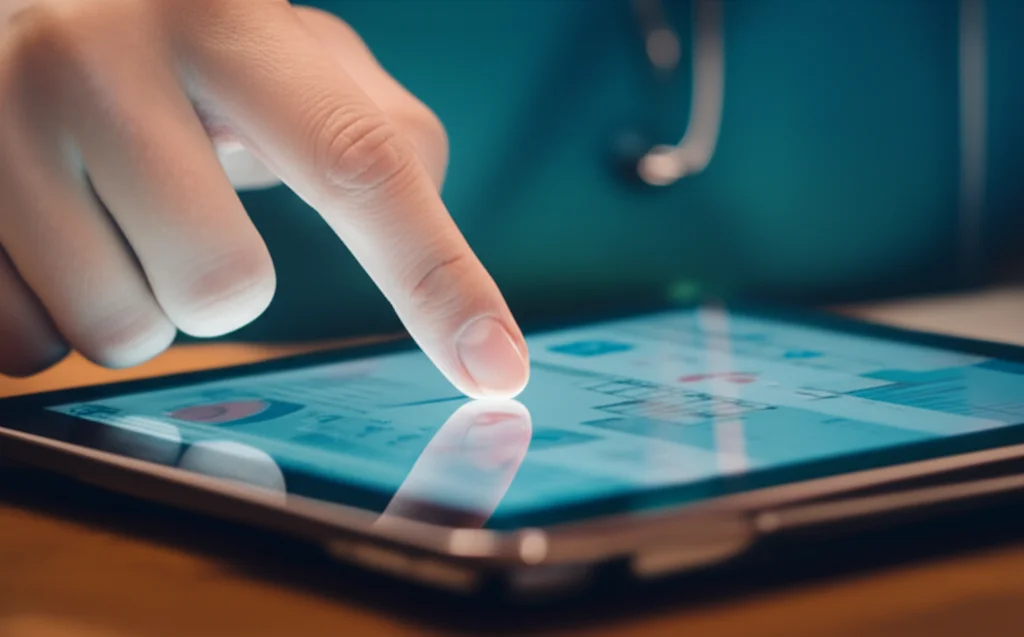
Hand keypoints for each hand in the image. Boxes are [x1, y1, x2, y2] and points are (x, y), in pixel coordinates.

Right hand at [0, 1, 528, 397]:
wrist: (23, 7)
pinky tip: (43, 235)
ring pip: (121, 334)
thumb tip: (453, 289)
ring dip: (138, 303)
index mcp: (224, 18)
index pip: (358, 164)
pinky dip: (53, 317)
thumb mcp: (287, 56)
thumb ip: (380, 135)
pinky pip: (23, 347)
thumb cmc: (178, 43)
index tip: (498, 371)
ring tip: (110, 218)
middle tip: (183, 217)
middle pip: (224, 288)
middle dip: (224, 284)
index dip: (437, 278)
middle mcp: (96, 55)